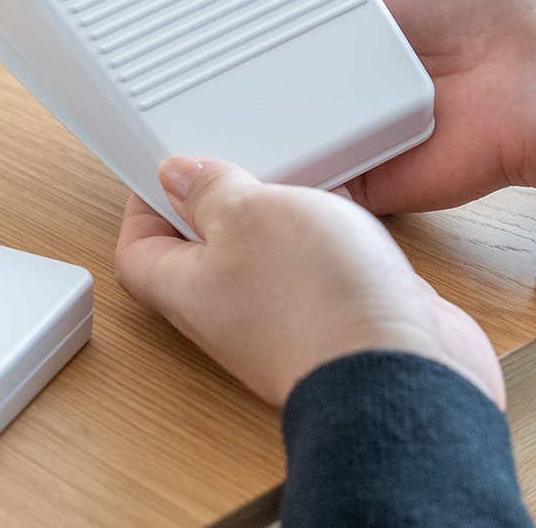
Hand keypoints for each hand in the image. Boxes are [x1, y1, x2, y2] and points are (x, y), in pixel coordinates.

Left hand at [115, 156, 504, 408]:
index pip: (137, 251)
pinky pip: (315, 275)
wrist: (398, 370)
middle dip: (218, 206)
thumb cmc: (314, 303)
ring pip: (263, 262)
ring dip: (277, 221)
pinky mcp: (333, 321)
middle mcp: (229, 313)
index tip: (167, 169)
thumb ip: (211, 191)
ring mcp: (282, 322)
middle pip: (202, 255)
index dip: (143, 206)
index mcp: (186, 289)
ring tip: (294, 182)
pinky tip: (344, 215)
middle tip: (234, 166)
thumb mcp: (247, 212)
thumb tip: (180, 177)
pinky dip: (324, 241)